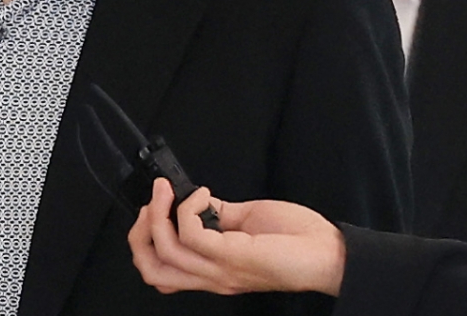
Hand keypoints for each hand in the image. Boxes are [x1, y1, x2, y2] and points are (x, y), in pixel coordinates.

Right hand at [128, 178, 346, 296]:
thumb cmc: (296, 240)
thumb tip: (194, 199)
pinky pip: (191, 231)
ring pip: (165, 248)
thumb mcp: (245, 224)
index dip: (143, 241)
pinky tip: (203, 195)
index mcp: (212, 271)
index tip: (151, 209)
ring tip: (168, 189)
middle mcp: (212, 277)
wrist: (328, 252)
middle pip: (152, 269)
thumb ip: (217, 216)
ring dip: (158, 211)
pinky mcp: (232, 255)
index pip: (160, 273)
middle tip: (149, 203)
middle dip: (138, 233)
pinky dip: (188, 206)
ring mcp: (220, 269)